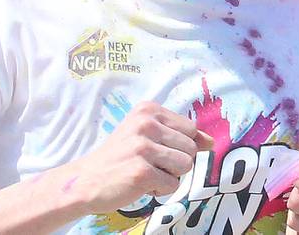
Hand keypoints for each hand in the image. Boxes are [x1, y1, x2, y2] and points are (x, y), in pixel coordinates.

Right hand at [64, 101, 212, 214]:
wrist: (87, 179)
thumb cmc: (121, 156)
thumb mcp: (147, 135)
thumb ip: (180, 135)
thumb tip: (211, 142)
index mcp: (148, 109)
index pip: (190, 128)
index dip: (180, 145)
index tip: (157, 149)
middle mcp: (146, 123)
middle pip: (191, 148)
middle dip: (176, 162)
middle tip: (150, 163)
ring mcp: (144, 147)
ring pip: (185, 166)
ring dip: (169, 176)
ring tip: (147, 172)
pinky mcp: (142, 172)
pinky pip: (173, 185)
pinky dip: (160, 190)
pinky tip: (140, 184)